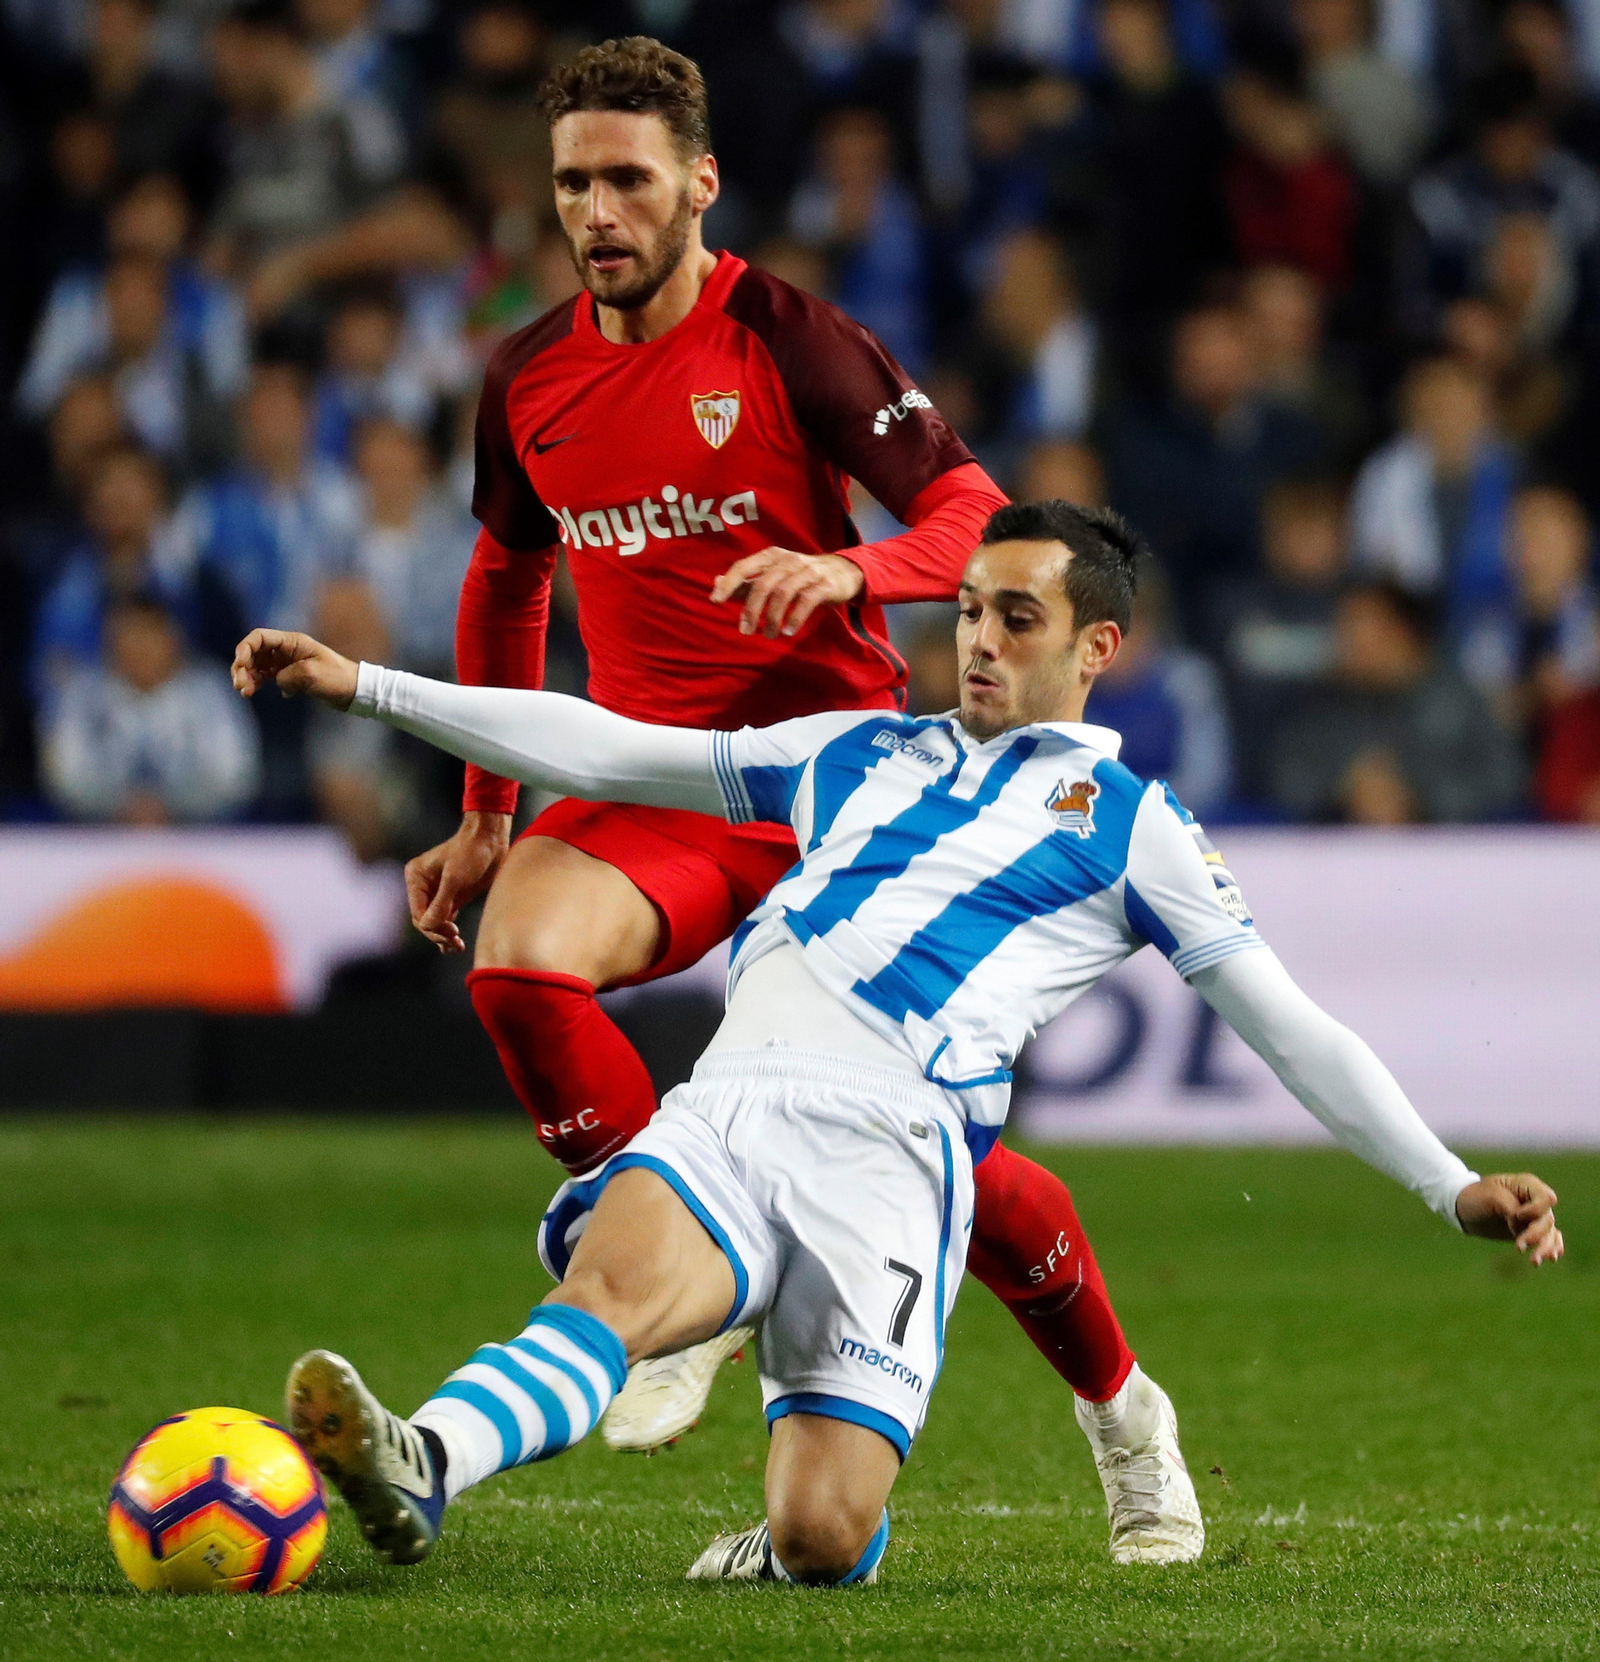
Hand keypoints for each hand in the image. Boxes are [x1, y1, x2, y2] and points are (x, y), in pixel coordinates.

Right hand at [232, 628, 357, 707]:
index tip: (240, 666)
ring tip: (245, 693)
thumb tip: (277, 682)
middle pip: (254, 652)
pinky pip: (267, 676)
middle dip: (242, 667)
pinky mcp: (291, 676)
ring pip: (258, 665)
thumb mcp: (310, 675)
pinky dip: (258, 683)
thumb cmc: (337, 679)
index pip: (259, 637)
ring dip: (248, 677)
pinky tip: (256, 692)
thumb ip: (286, 676)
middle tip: (240, 687)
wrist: (355, 692)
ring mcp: (288, 663)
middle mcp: (288, 650)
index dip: (244, 649)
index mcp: (293, 642)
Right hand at [404, 811, 511, 952]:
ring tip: (457, 946)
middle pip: (425, 920)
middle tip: (456, 941)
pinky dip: (449, 932)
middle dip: (438, 932)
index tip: (452, 932)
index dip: (432, 926)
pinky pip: (445, 919)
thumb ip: (441, 903)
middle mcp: (422, 886)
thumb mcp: (455, 878)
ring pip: (435, 922)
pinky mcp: (452, 897)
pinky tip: (454, 945)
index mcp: (415, 877)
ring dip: (444, 936)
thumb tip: (428, 926)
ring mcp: (437, 893)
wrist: (491, 840)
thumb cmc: (471, 853)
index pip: (418, 912)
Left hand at [710, 547, 864, 638]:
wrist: (843, 572)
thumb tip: (716, 583)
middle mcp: (788, 560)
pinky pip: (807, 601)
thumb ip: (746, 581)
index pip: (744, 566)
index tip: (715, 601)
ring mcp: (808, 571)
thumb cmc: (801, 576)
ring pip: (784, 593)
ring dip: (772, 617)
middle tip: (745, 631)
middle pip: (763, 584)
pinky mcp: (825, 584)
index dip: (729, 583)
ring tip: (769, 636)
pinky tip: (788, 631)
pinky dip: (795, 617)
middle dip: (751, 610)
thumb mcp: (773, 575)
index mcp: (772, 556)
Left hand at [1456, 1173, 1563, 1264]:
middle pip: (1547, 1219)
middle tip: (1518, 1247)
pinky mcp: (1531, 1230)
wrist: (1463, 1208)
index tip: (1517, 1215)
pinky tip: (1551, 1258)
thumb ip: (1511, 1209)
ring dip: (1545, 1248)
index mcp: (1527, 1185)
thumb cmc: (1475, 1197)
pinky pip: (1550, 1239)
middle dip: (1535, 1235)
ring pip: (1550, 1233)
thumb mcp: (1491, 1197)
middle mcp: (1535, 1200)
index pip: (1546, 1198)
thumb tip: (1523, 1226)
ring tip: (1534, 1261)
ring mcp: (1535, 1216)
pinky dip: (1552, 1248)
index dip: (1535, 1210)